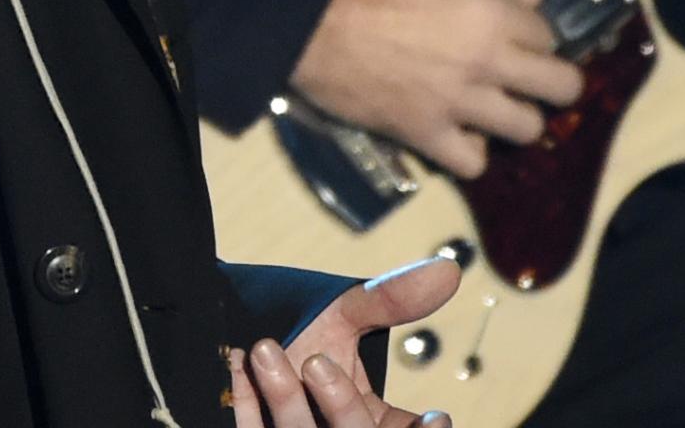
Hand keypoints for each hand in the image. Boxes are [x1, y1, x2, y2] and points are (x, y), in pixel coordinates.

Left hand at [228, 258, 460, 427]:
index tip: (436, 419)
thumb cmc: (301, 336)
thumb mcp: (346, 316)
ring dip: (285, 399)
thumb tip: (448, 271)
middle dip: (340, 406)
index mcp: (375, 423)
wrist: (237, 338)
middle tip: (317, 363)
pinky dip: (245, 406)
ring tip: (265, 350)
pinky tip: (238, 369)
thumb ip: (391, 300)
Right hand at [290, 0, 581, 178]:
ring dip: (517, 119)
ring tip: (497, 110)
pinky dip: (472, 152)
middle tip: (534, 83)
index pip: (548, 36)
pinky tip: (461, 135)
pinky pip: (473, 163)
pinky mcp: (427, 135)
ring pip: (527, 128)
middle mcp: (487, 62)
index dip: (536, 38)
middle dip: (556, 84)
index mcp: (492, 14)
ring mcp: (459, 103)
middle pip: (561, 86)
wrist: (317, 24)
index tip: (520, 40)